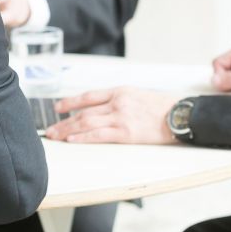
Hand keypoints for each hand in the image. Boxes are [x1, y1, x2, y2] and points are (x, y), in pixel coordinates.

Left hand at [44, 87, 178, 144]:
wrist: (180, 114)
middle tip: (50, 129)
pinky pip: (99, 135)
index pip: (88, 96)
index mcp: (119, 91)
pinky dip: (83, 138)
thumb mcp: (138, 95)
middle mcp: (117, 102)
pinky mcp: (126, 133)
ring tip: (56, 136)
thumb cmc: (162, 107)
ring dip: (68, 130)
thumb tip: (101, 108)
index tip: (57, 108)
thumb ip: (119, 100)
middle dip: (64, 121)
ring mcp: (120, 117)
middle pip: (83, 112)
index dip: (70, 102)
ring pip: (87, 123)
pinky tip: (72, 140)